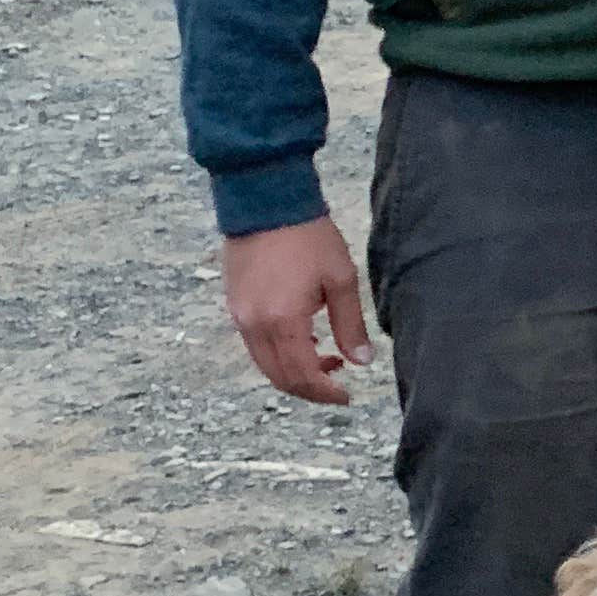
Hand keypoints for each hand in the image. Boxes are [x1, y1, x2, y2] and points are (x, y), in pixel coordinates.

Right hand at [221, 215, 372, 405]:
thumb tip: (362, 361)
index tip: (347, 395)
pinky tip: (303, 339)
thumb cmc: (308, 236)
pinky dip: (278, 353)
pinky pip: (255, 344)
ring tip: (326, 359)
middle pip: (280, 377)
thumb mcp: (341, 279)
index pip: (303, 376)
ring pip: (265, 363)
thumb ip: (350, 325)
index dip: (325, 393)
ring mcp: (239, 315)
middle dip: (309, 388)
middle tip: (337, 384)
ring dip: (294, 371)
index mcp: (283, 322)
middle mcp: (254, 325)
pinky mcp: (234, 304)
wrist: (266, 200)